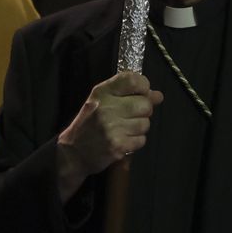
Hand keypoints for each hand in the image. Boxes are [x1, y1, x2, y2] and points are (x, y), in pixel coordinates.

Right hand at [56, 72, 163, 195]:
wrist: (73, 153)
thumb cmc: (90, 124)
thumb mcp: (103, 101)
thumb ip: (129, 94)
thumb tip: (158, 95)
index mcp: (102, 92)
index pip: (133, 80)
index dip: (143, 86)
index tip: (140, 93)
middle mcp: (107, 108)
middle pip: (145, 104)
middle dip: (143, 111)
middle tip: (130, 116)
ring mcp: (112, 128)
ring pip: (145, 124)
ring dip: (139, 128)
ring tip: (124, 129)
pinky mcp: (117, 146)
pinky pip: (141, 140)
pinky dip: (135, 141)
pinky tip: (123, 140)